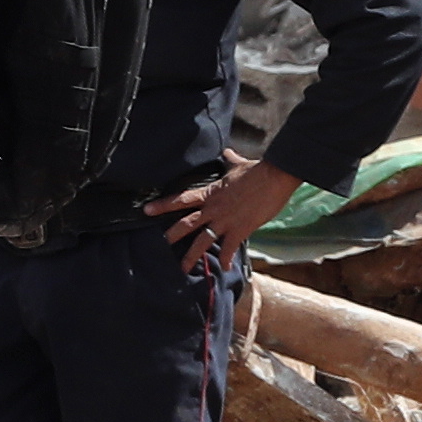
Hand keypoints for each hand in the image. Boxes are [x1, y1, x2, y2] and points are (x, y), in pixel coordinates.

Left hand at [142, 160, 301, 270]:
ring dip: (191, 256)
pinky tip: (224, 268)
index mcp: (210, 193)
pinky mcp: (240, 229)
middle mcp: (213, 209)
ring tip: (183, 268)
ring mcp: (225, 220)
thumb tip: (227, 152)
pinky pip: (229, 248)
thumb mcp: (238, 164)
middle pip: (186, 224)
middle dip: (171, 236)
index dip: (162, 205)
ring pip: (202, 241)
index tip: (147, 210)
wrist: (273, 177)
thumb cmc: (257, 170)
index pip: (181, 200)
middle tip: (158, 246)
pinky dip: (226, 259)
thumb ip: (229, 160)